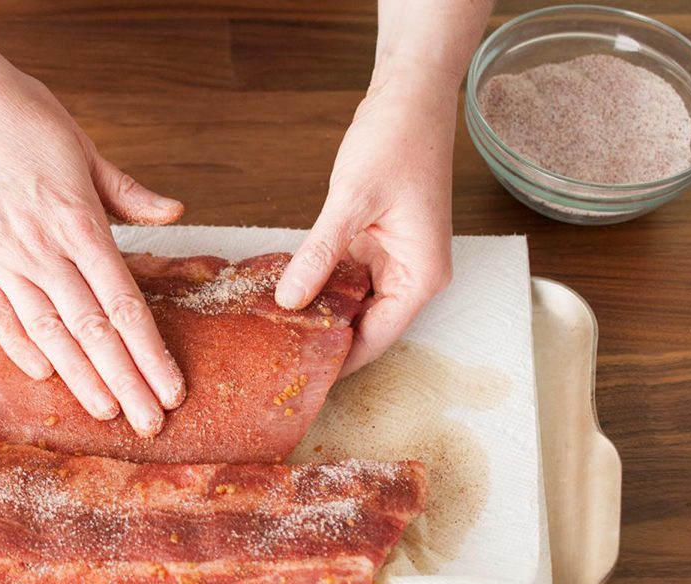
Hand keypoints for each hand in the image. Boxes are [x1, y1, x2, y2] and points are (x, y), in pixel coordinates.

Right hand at [0, 59, 185, 436]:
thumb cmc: (21, 115)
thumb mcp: (84, 147)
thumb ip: (128, 193)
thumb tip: (175, 215)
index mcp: (79, 222)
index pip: (124, 304)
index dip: (150, 353)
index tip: (172, 390)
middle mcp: (41, 249)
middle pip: (92, 330)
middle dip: (125, 382)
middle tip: (150, 424)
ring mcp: (0, 258)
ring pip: (48, 332)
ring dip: (80, 378)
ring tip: (107, 413)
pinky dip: (21, 347)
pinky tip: (44, 376)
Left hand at [276, 74, 456, 374]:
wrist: (410, 96)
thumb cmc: (397, 140)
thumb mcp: (353, 200)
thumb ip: (321, 253)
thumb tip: (289, 300)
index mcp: (421, 276)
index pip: (377, 339)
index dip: (339, 363)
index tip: (300, 379)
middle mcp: (411, 275)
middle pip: (364, 327)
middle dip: (322, 341)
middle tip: (273, 357)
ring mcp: (392, 260)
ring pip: (350, 303)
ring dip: (316, 313)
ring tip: (270, 332)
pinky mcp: (373, 243)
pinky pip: (342, 276)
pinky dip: (316, 284)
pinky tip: (281, 292)